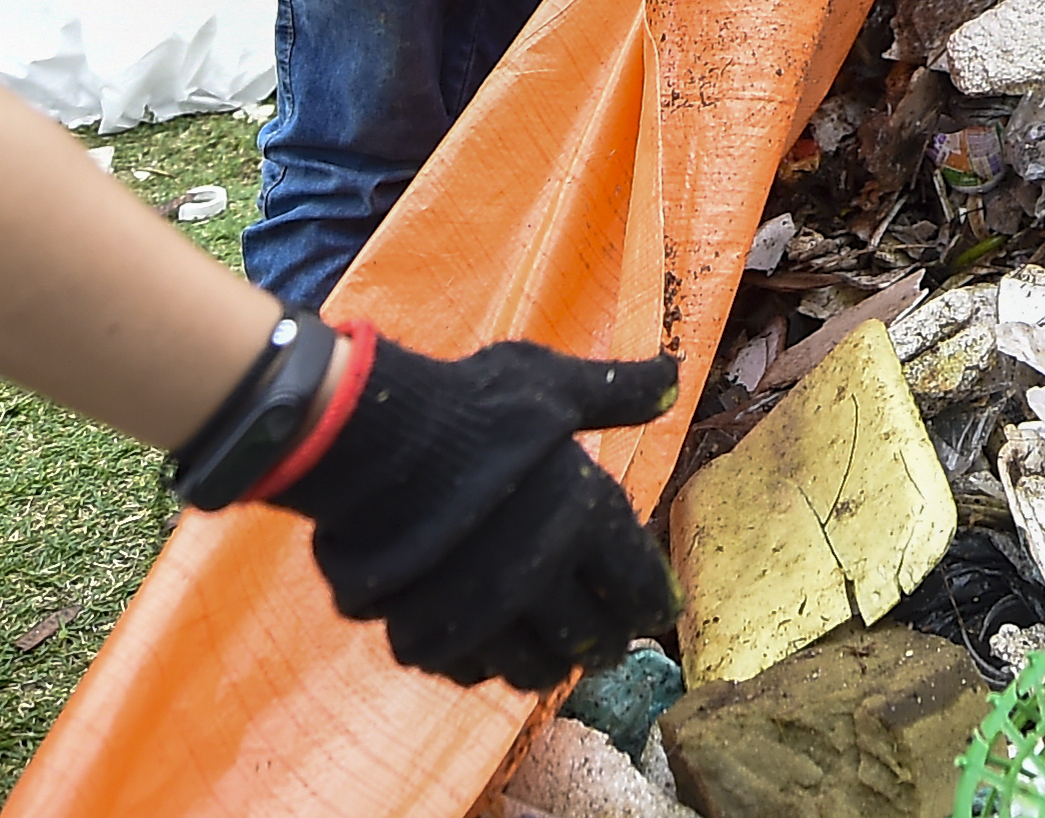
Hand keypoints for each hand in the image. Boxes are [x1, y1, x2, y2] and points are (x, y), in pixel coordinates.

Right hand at [276, 336, 683, 687]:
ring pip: (534, 669)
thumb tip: (674, 374)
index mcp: (587, 520)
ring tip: (553, 654)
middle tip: (606, 641)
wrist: (370, 442)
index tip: (653, 609)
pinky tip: (488, 647)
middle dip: (605, 641)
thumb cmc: (471, 407)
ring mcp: (485, 614)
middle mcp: (544, 578)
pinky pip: (470, 670)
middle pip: (593, 639)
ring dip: (549, 662)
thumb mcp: (553, 385)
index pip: (639, 587)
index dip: (651, 601)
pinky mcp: (429, 634)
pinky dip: (485, 664)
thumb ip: (617, 393)